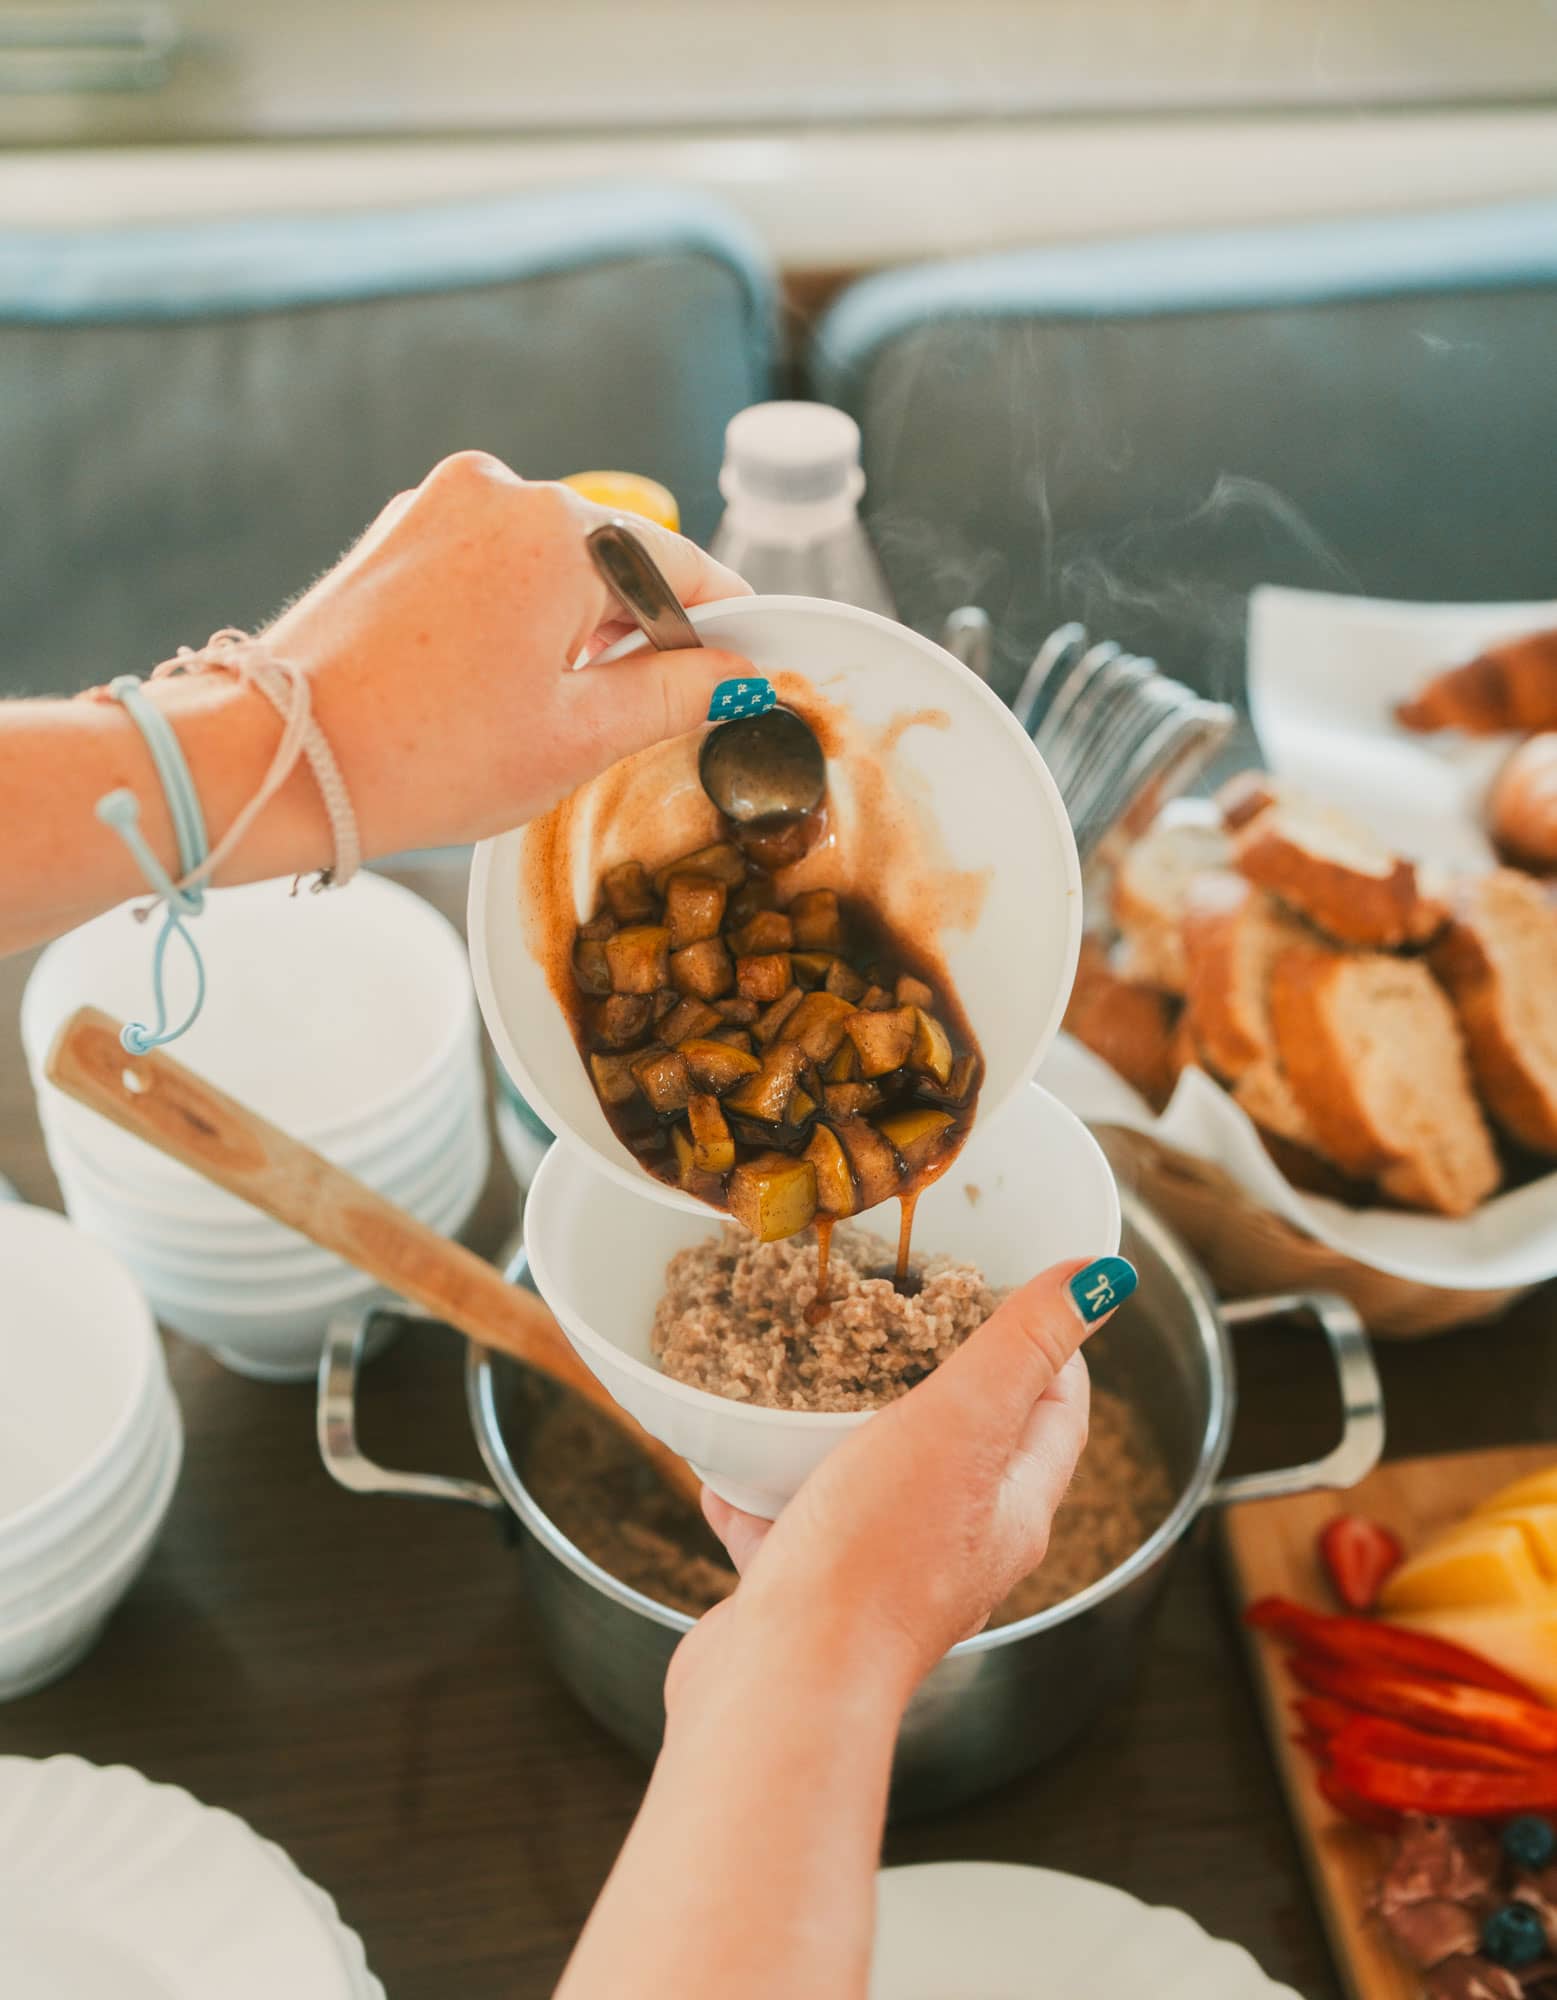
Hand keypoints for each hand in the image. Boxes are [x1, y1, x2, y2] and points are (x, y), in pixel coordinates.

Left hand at [259, 450, 753, 857]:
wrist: (276, 762)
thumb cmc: (428, 756)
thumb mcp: (578, 740)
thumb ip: (673, 694)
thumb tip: (736, 674)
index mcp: (562, 531)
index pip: (683, 568)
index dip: (721, 628)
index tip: (743, 672)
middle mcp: (501, 492)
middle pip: (614, 560)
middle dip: (636, 632)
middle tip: (641, 716)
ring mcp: (437, 504)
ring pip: (549, 563)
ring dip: (572, 625)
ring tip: (549, 710)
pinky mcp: (395, 532)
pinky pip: (487, 565)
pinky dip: (511, 615)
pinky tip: (495, 684)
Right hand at [674, 1254, 1135, 1707]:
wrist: (783, 1681)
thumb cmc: (879, 1554)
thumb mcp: (962, 1422)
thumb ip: (1024, 1345)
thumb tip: (1105, 1277)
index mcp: (1014, 1507)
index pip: (1057, 1411)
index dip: (1047, 1345)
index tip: (1010, 1288)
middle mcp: (962, 1547)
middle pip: (965, 1443)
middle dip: (932, 1375)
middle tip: (896, 1312)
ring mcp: (886, 1574)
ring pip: (873, 1483)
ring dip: (839, 1433)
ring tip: (807, 1375)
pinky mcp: (814, 1595)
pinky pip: (795, 1526)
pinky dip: (767, 1493)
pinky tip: (730, 1464)